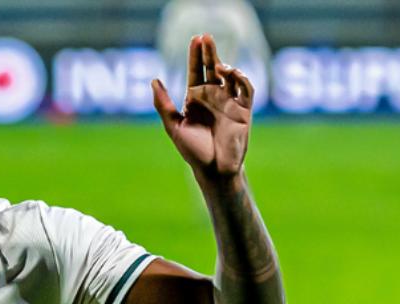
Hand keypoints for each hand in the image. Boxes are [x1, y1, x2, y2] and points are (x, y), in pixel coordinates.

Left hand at [151, 34, 253, 179]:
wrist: (214, 170)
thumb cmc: (193, 151)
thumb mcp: (174, 127)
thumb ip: (163, 105)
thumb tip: (154, 80)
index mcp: (196, 99)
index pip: (196, 71)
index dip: (195, 55)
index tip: (195, 39)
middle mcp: (213, 97)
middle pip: (212, 68)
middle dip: (210, 52)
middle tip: (206, 37)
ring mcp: (229, 102)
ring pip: (230, 75)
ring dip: (226, 66)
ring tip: (218, 65)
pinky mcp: (244, 110)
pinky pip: (246, 89)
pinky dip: (241, 79)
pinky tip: (232, 74)